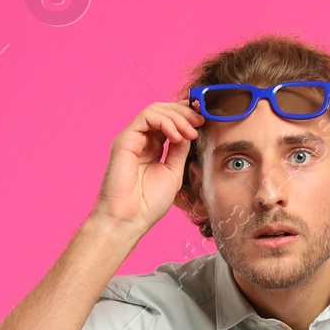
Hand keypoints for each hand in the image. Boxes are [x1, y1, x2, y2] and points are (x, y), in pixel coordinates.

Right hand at [92, 101, 203, 235]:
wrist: (129, 219)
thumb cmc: (149, 203)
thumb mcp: (174, 172)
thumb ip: (180, 150)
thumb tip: (190, 130)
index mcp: (153, 147)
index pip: (170, 121)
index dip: (187, 116)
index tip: (204, 121)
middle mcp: (142, 140)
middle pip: (163, 111)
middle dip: (185, 112)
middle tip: (200, 121)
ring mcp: (133, 138)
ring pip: (156, 110)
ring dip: (177, 117)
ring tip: (190, 132)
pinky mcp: (125, 139)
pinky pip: (146, 117)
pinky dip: (165, 122)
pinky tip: (177, 136)